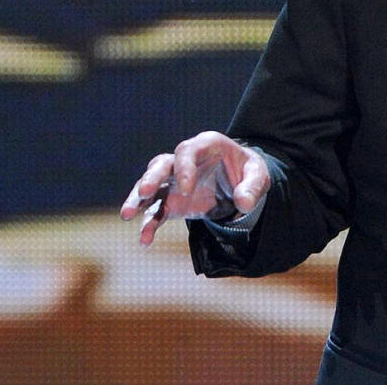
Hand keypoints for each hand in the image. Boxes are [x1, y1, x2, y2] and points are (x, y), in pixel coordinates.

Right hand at [119, 130, 269, 245]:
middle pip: (161, 164)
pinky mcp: (171, 201)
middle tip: (145, 191)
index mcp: (206, 145)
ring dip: (138, 199)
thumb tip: (243, 203)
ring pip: (150, 186)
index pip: (187, 151)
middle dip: (152, 177)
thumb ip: (252, 187)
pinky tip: (145, 240)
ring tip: (128, 215)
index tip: (185, 189)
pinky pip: (156, 211)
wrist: (241, 183)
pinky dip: (149, 224)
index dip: (184, 167)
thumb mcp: (258, 174)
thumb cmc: (248, 172)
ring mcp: (174, 181)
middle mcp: (185, 161)